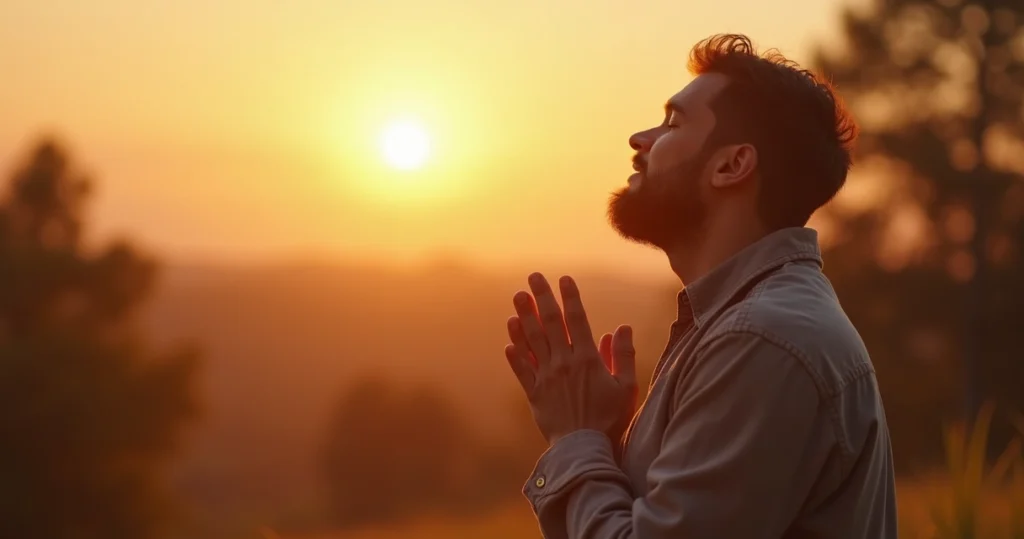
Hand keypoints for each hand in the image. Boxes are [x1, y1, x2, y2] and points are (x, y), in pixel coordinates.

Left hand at [504, 272, 637, 445]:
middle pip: (550, 324)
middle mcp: (563, 363)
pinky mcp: (534, 394)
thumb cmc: (610, 419)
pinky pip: (522, 370)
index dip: (570, 298)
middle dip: (541, 298)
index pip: (577, 320)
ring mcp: (546, 378)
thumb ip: (623, 356)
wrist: (583, 449)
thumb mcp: (626, 387)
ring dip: (524, 318)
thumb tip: (622, 328)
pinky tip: (509, 340)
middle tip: (533, 277)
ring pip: (532, 342)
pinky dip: (515, 354)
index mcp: (587, 359)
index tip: (564, 278)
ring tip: (517, 297)